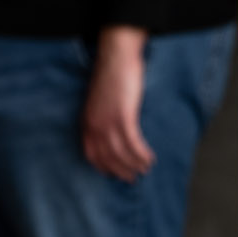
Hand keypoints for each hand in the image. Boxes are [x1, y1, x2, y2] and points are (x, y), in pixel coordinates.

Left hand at [82, 26, 152, 180]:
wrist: (116, 58)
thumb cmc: (111, 78)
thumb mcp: (101, 102)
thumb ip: (103, 118)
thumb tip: (114, 134)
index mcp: (87, 122)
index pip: (92, 154)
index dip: (104, 168)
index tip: (115, 175)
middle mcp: (94, 125)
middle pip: (107, 158)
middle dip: (121, 171)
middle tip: (134, 178)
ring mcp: (108, 121)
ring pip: (121, 153)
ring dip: (135, 164)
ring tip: (146, 169)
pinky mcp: (123, 117)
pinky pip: (133, 143)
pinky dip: (142, 154)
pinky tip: (150, 158)